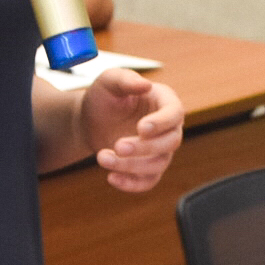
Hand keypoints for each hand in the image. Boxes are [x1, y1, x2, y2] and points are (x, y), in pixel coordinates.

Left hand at [80, 69, 182, 192]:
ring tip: (102, 157)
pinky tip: (111, 178)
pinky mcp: (148, 167)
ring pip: (158, 164)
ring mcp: (160, 149)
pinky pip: (148, 181)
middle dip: (145, 147)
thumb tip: (146, 85)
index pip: (175, 113)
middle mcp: (167, 127)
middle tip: (118, 146)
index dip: (161, 123)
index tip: (141, 128)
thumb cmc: (104, 96)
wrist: (90, 119)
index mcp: (164, 101)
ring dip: (131, 165)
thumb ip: (126, 80)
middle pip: (171, 142)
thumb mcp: (109, 81)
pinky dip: (132, 184)